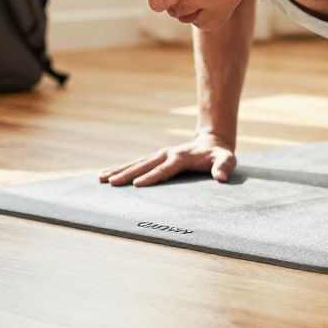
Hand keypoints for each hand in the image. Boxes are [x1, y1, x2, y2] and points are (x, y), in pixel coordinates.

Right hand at [98, 132, 235, 186]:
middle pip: (144, 165)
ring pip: (136, 163)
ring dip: (118, 170)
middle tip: (110, 182)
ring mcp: (160, 155)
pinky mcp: (156, 158)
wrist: (213, 142)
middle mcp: (167, 154)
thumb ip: (224, 167)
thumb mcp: (227, 159)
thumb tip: (221, 178)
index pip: (164, 169)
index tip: (136, 185)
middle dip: (127, 174)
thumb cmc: (220, 155)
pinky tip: (107, 175)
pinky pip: (136, 163)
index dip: (151, 177)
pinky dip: (121, 168)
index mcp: (181, 157)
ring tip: (100, 178)